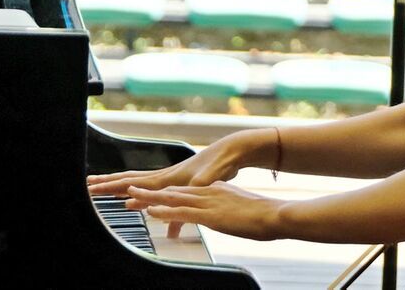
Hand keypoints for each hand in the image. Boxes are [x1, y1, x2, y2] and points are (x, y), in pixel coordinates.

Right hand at [88, 133, 245, 198]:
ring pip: (138, 182)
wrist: (232, 152)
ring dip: (120, 186)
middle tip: (87, 186)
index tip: (92, 188)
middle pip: (129, 179)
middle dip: (108, 183)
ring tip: (105, 190)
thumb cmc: (219, 163)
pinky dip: (139, 193)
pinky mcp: (178, 182)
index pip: (130, 182)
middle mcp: (164, 177)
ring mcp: (170, 178)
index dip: (111, 186)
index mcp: (165, 178)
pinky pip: (151, 188)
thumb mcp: (204, 183)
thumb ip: (188, 201)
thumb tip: (171, 224)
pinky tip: (136, 200)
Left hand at [120, 181, 283, 241]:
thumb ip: (227, 206)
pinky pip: (183, 213)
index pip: (184, 191)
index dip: (165, 192)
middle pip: (173, 192)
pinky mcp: (210, 215)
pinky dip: (165, 212)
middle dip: (150, 193)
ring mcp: (208, 203)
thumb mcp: (240, 206)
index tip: (149, 194)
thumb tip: (223, 212)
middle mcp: (208, 193)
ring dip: (150, 199)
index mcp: (215, 191)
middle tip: (130, 192)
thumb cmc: (263, 214)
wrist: (275, 214)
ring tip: (130, 197)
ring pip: (173, 199)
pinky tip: (152, 212)